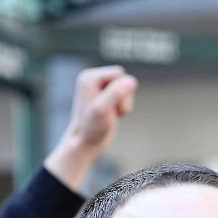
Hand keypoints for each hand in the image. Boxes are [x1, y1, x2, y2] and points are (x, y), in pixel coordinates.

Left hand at [44, 65, 137, 191]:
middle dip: (123, 98)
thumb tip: (131, 80)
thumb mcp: (103, 110)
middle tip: (109, 112)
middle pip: (124, 79)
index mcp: (88, 77)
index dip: (119, 91)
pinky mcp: (105, 97)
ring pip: (126, 89)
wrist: (86, 144)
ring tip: (110, 115)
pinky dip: (122, 108)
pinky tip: (111, 116)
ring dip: (123, 104)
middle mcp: (92, 79)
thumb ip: (116, 93)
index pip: (118, 73)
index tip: (106, 106)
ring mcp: (99, 88)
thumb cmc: (92, 128)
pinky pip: (125, 96)